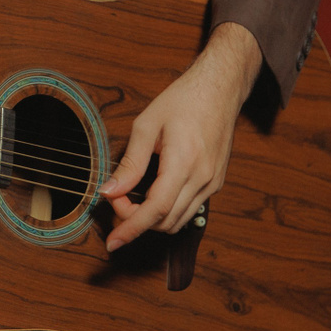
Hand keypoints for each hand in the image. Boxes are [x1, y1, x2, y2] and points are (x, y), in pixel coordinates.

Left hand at [99, 22, 261, 250]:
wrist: (220, 89)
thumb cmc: (183, 100)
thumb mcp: (146, 125)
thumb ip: (130, 163)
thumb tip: (110, 191)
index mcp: (184, 162)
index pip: (156, 210)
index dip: (132, 229)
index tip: (112, 241)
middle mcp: (203, 178)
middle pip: (166, 222)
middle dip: (136, 221)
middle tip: (114, 202)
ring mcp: (213, 183)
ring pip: (178, 221)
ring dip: (152, 219)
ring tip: (129, 200)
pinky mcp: (216, 182)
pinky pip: (189, 209)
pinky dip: (167, 211)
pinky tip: (151, 196)